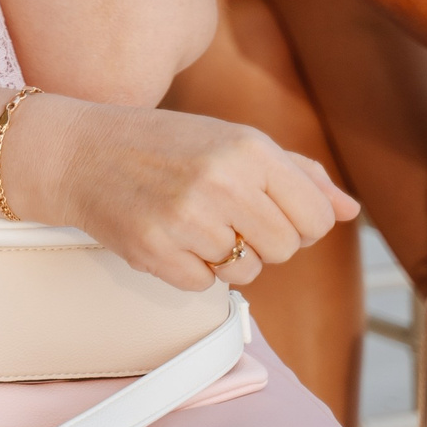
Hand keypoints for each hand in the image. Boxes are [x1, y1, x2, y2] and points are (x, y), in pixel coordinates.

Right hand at [5, 93, 358, 290]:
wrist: (78, 152)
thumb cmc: (160, 145)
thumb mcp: (231, 140)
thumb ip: (297, 173)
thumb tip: (349, 209)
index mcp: (248, 148)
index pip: (316, 217)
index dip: (295, 221)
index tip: (264, 209)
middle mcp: (222, 181)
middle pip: (285, 249)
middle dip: (260, 242)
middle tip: (222, 216)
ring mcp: (187, 218)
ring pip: (248, 273)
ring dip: (225, 259)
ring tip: (191, 224)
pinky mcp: (156, 250)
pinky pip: (205, 286)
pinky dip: (190, 269)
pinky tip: (168, 237)